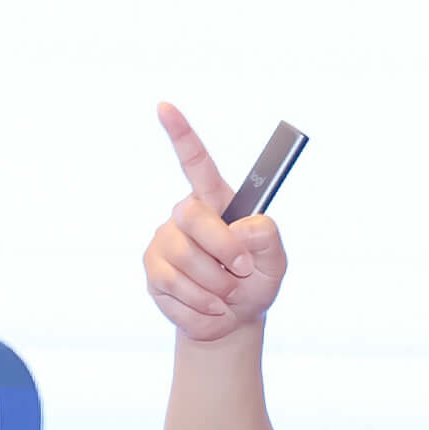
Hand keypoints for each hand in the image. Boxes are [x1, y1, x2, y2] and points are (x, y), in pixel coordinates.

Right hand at [142, 102, 287, 342]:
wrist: (229, 322)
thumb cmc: (254, 283)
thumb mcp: (275, 263)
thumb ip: (269, 240)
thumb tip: (247, 229)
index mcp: (216, 201)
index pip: (196, 162)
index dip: (181, 134)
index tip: (164, 107)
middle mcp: (185, 215)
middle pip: (194, 218)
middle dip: (223, 249)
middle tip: (241, 270)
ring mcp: (164, 242)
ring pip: (185, 259)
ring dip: (215, 287)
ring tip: (226, 296)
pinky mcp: (152, 272)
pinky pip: (174, 288)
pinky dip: (201, 307)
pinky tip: (210, 308)